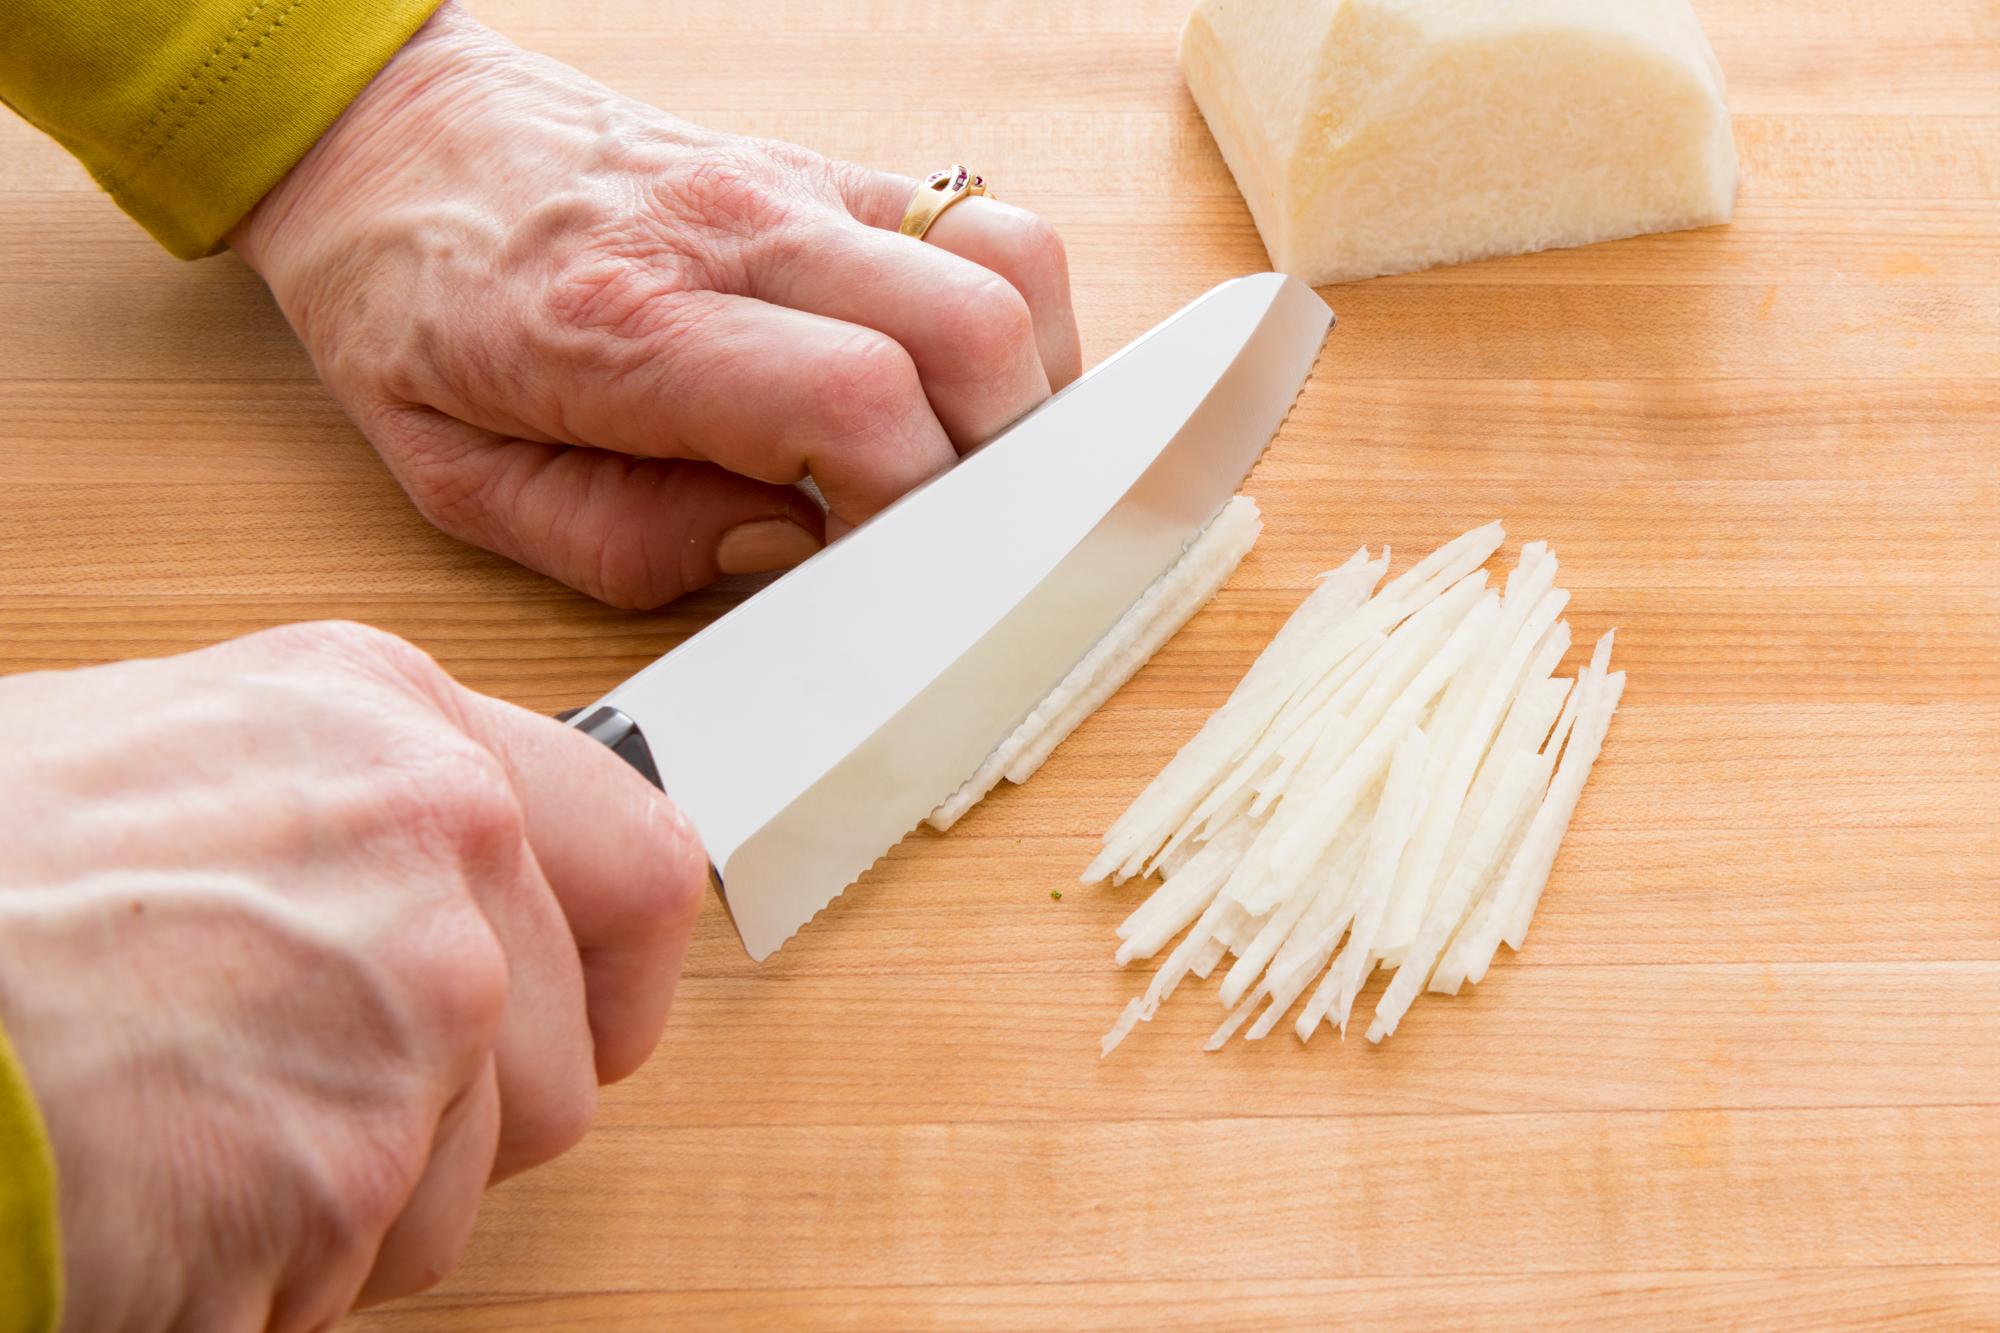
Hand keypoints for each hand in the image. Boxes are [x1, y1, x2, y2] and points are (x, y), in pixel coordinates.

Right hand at [0, 622, 706, 1324]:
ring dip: (366, 1194)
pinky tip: (170, 1185)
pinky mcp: (346, 1165)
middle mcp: (435, 847)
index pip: (640, 863)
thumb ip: (364, 811)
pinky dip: (283, 1264)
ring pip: (479, 1178)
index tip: (597, 1017)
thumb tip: (480, 883)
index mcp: (395, 725)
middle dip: (469, 1113)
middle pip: (572, 1056)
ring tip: (205, 1124)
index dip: (620, 971)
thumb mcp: (190, 759)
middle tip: (317, 1096)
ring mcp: (411, 1008)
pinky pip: (370, 1263)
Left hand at [229, 3, 1080, 608]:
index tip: (882, 569)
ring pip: (1008, 260)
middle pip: (974, 326)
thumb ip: (627, 539)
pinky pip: (976, 224)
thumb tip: (793, 543)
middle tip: (943, 529)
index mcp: (630, 323)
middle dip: (998, 460)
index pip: (857, 401)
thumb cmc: (412, 306)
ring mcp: (791, 184)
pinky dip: (1005, 316)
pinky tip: (954, 387)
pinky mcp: (819, 168)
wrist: (384, 133)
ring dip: (1027, 380)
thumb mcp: (464, 480)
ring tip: (967, 460)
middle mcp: (733, 232)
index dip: (909, 509)